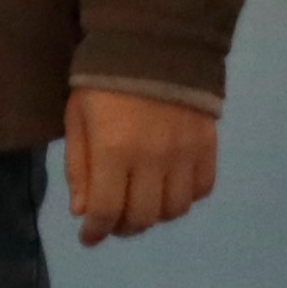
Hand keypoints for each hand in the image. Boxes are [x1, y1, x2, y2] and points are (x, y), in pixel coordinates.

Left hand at [68, 88, 218, 245]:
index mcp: (115, 151)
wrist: (153, 48)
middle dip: (124, 227)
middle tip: (112, 223)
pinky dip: (185, 199)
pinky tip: (168, 190)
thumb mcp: (77, 121)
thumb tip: (84, 212)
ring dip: (155, 216)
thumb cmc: (102, 84)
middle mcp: (154, 159)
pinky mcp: (208, 147)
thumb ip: (80, 168)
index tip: (88, 239)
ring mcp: (185, 155)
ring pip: (175, 209)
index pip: (108, 210)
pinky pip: (202, 190)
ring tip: (139, 207)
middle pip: (144, 216)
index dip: (96, 231)